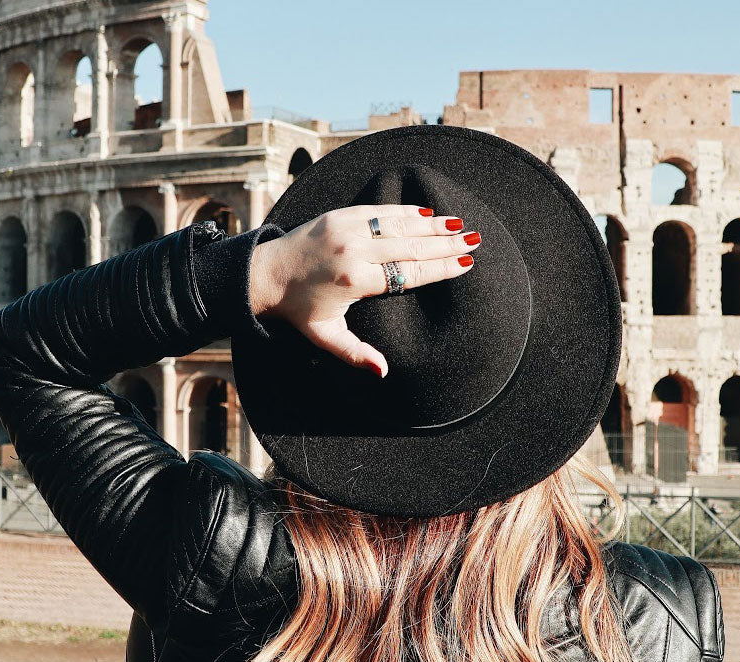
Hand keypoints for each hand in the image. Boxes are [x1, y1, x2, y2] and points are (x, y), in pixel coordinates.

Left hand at [248, 205, 478, 376]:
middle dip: (445, 243)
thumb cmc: (298, 310)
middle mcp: (355, 250)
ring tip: (460, 225)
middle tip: (473, 241)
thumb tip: (383, 372)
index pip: (408, 274)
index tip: (463, 265)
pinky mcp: (341, 214)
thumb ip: (355, 353)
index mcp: (355, 281)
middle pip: (410, 246)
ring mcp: (348, 228)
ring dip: (432, 225)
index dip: (438, 269)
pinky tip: (427, 213)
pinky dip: (405, 211)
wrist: (265, 274)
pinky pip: (380, 210)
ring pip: (399, 225)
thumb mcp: (325, 336)